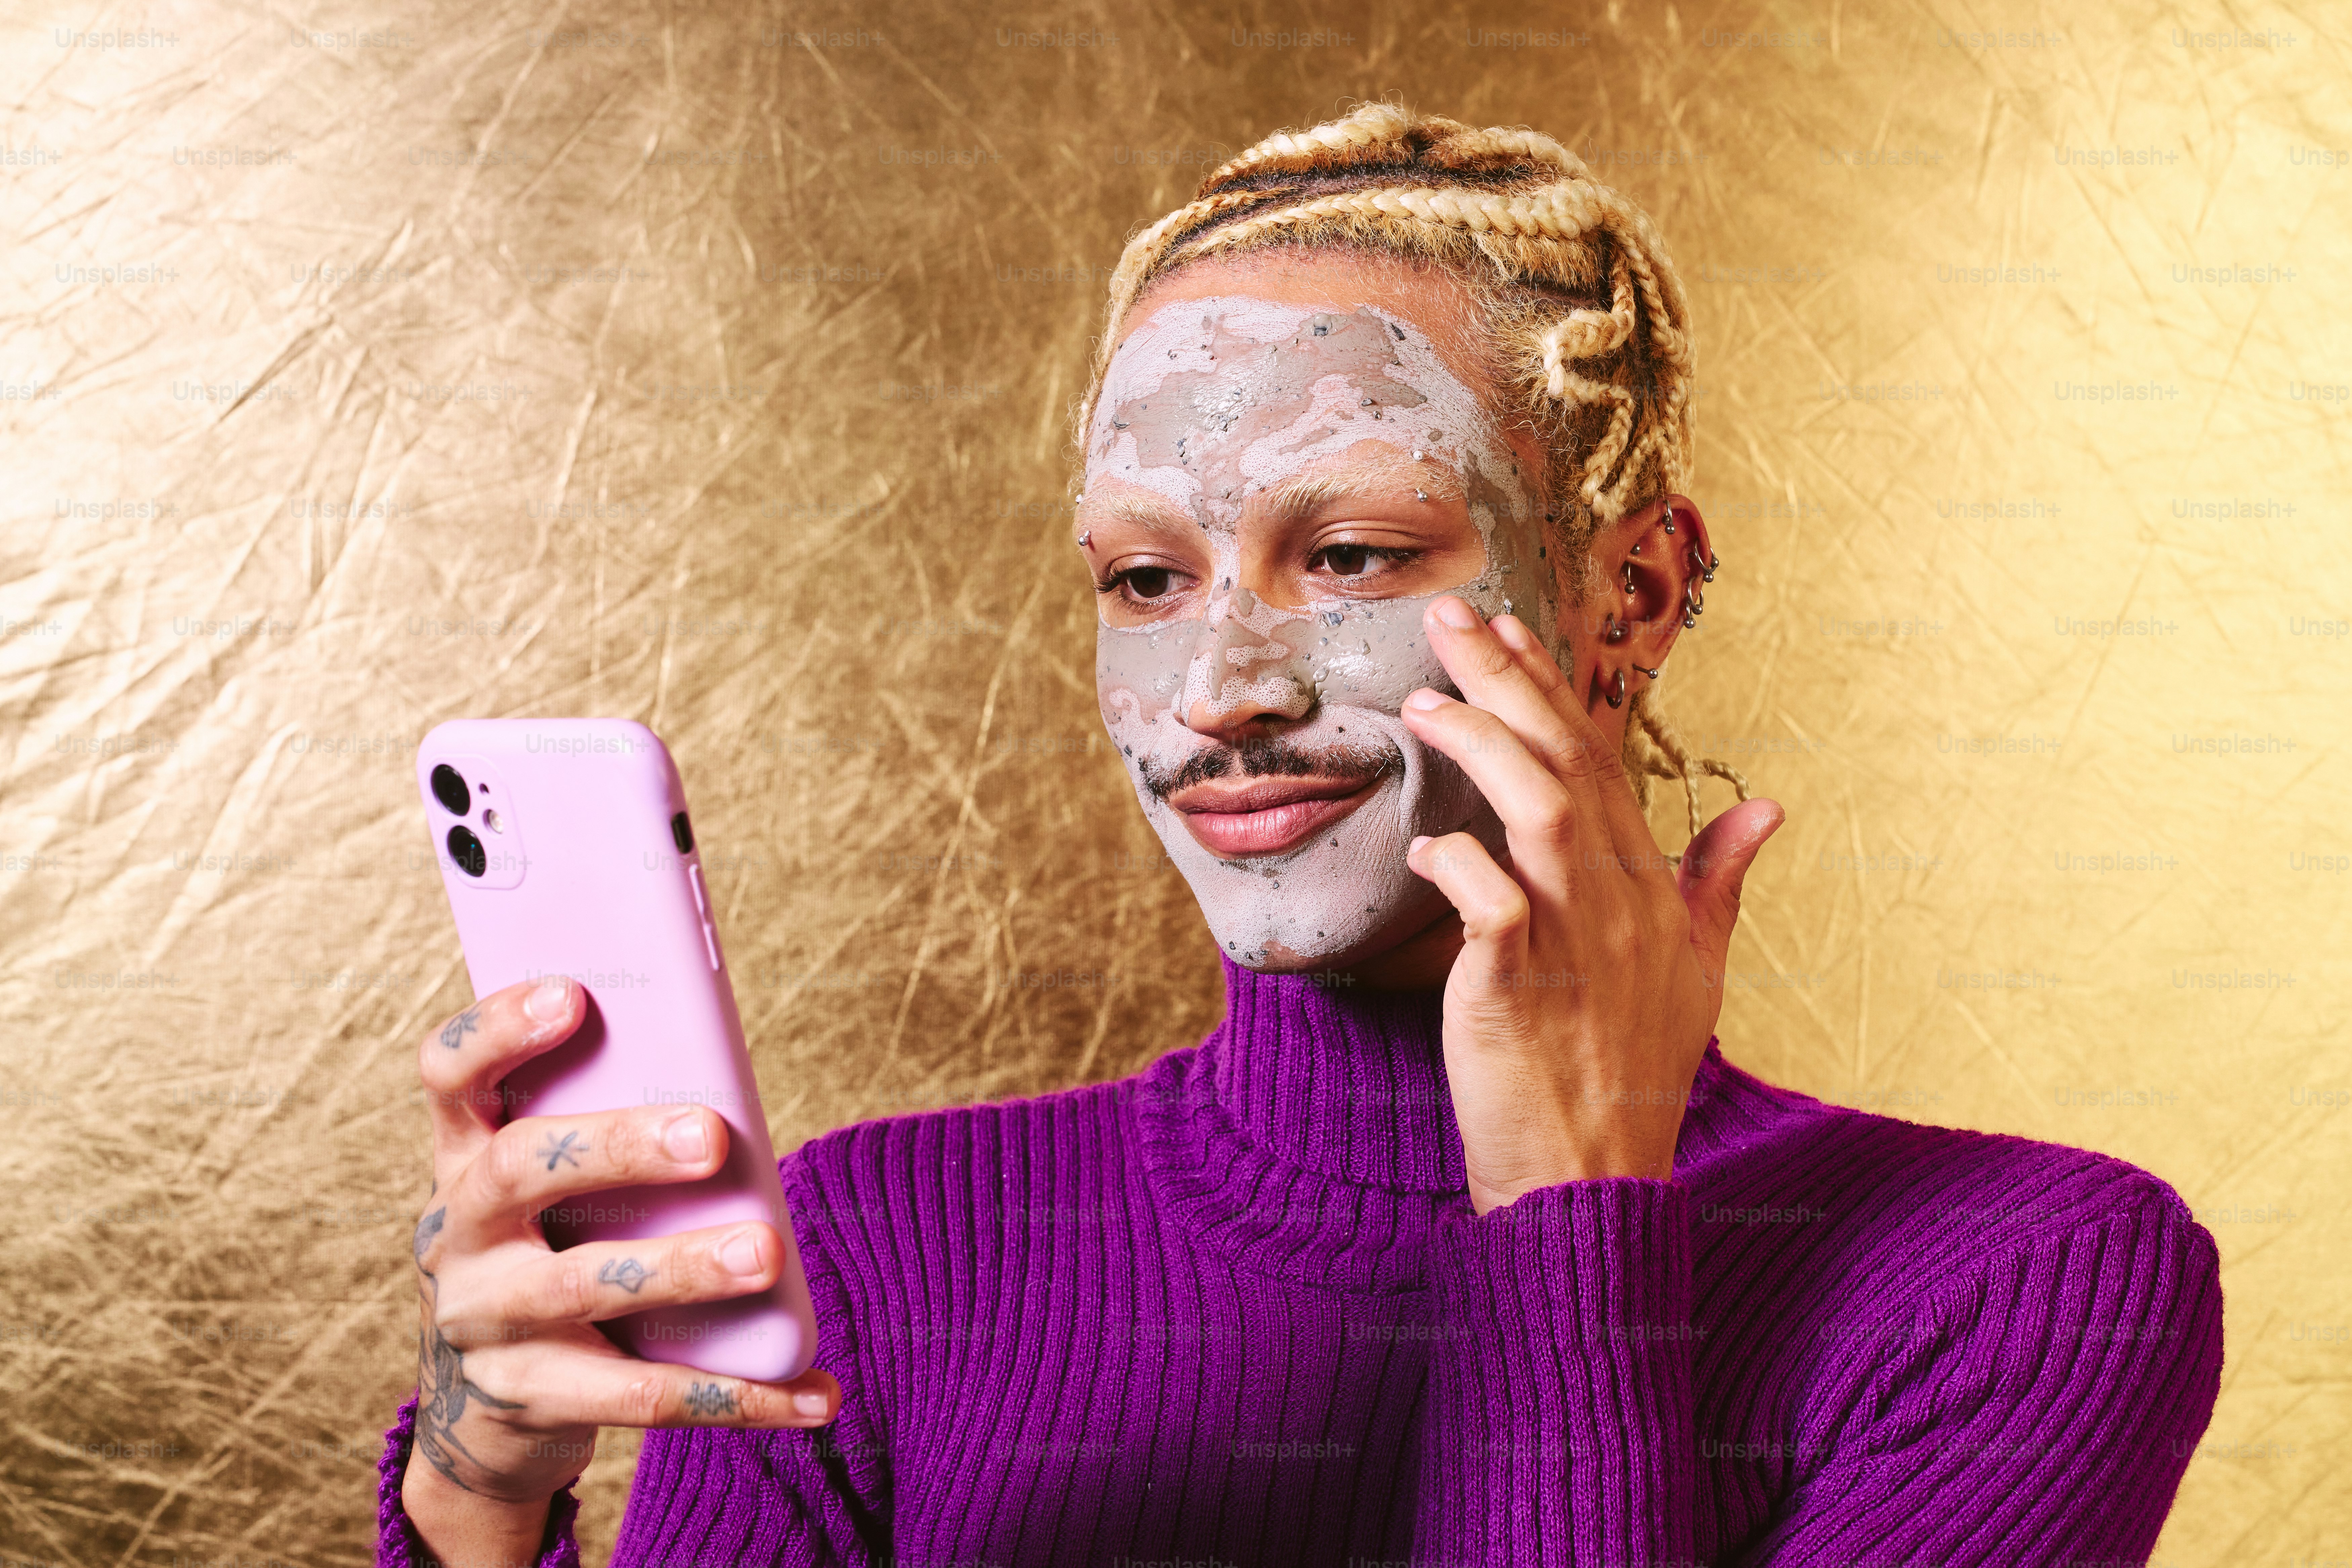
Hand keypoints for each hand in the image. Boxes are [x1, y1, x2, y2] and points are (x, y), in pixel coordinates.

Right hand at [401, 973, 839, 1563]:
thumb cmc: (549, 1250)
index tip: (572, 993)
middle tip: (712, 1134)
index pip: (450, 1072)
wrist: (487, 1407)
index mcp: (463, 1156)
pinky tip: (814, 1390)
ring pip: (586, 1283)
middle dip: (620, 1144)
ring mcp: (485, 1320)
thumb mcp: (554, 1189)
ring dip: (684, 1266)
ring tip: (765, 1251)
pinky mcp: (530, 1397)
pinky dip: (738, 1394)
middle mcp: (455, 1231)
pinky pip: (641, 1394)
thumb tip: (728, 1097)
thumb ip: (605, 1134)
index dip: (498, 1028)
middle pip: (523, 1166)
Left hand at [1400, 596, 1783, 1211]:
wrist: (1596, 1173)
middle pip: (1566, 761)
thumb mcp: (1697, 967)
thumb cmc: (1635, 1066)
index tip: (1508, 628)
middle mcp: (1615, 900)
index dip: (1551, 688)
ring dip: (1481, 745)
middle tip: (1450, 616)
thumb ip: (1720, 880)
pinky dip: (1456, 867)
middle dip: (1507, 679)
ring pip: (1538, 809)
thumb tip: (1766, 808)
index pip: (1599, 760)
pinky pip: (1490, 904)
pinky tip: (1424, 848)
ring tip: (1423, 701)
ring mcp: (1571, 939)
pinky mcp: (1519, 985)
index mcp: (1648, 886)